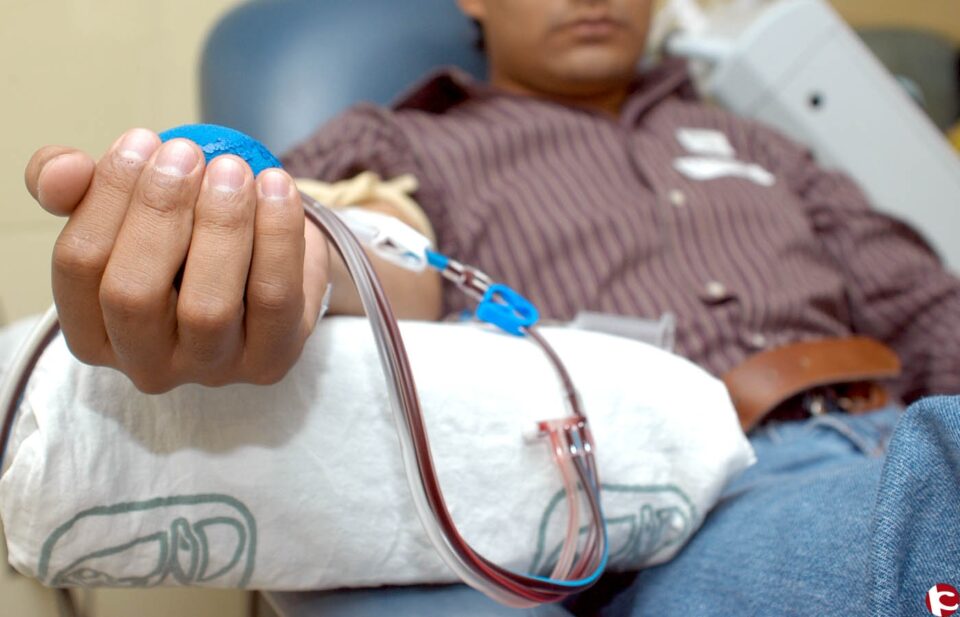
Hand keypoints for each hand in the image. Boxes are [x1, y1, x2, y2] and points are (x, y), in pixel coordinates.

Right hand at [24, 128, 329, 392]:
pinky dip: (277, 234)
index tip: (143, 140)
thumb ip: (76, 185)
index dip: (107, 196)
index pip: (79, 264)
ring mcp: (212, 369)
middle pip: (134, 294)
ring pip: (208, 307)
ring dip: (220, 225)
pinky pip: (274, 298)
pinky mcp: (272, 359)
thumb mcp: (125, 206)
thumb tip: (63, 170)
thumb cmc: (182, 237)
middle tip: (186, 153)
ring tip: (231, 169)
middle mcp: (147, 363)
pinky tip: (275, 185)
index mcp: (94, 331)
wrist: (265, 261)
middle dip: (159, 212)